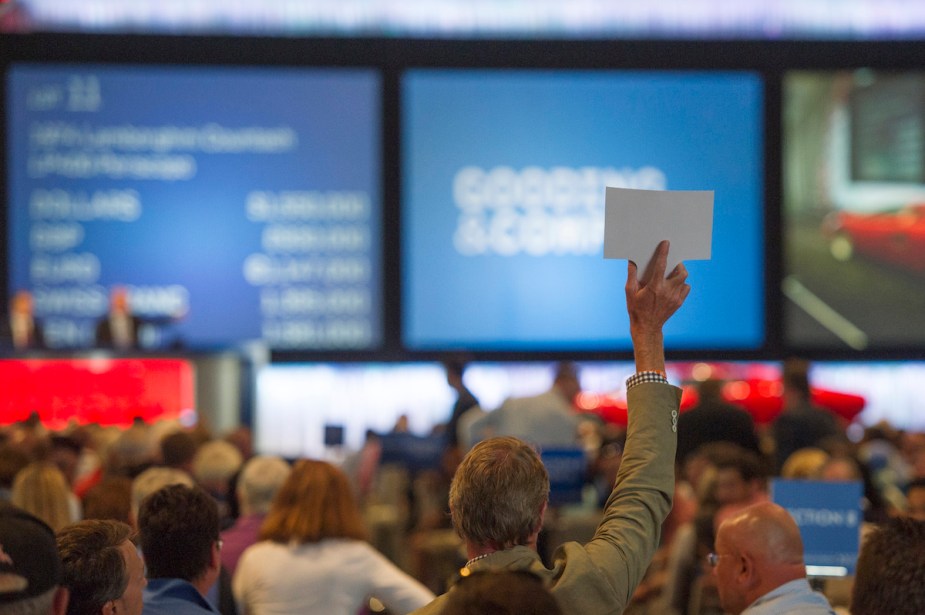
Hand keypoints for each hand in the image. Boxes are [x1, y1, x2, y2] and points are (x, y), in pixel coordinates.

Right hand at [625, 240, 690, 371]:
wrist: (646, 327)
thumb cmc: (636, 309)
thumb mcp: (629, 292)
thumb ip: (631, 275)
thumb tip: (632, 261)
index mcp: (654, 287)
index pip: (661, 265)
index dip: (664, 252)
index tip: (666, 243)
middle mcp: (667, 291)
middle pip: (681, 272)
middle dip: (678, 264)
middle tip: (672, 263)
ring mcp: (675, 298)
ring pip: (684, 280)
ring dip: (680, 274)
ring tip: (672, 273)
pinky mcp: (679, 303)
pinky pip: (686, 289)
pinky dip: (682, 284)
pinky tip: (674, 285)